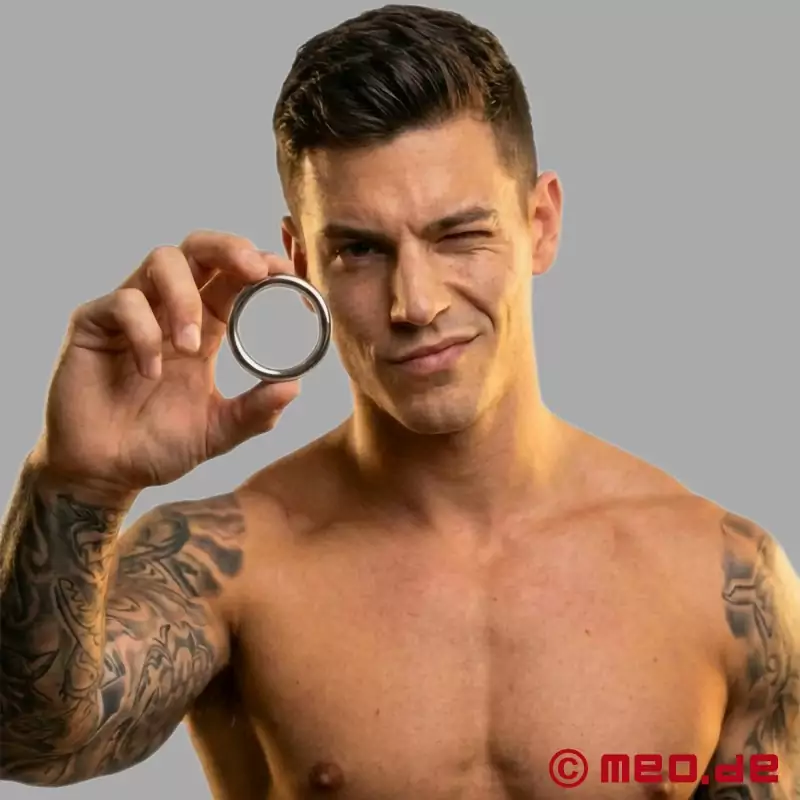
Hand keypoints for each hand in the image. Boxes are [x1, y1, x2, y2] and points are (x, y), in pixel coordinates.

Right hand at [35, 231, 299, 498]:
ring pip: (161, 261)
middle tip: (253, 270)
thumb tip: (294, 387)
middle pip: (199, 249)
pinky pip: (122, 302)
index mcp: (206, 327)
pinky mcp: (93, 323)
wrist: (107, 472)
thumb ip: (255, 412)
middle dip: (228, 248)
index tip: (285, 271)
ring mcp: (132, 313)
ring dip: (185, 298)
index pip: (233, 277)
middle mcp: (170, 310)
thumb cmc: (160, 445)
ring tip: (191, 346)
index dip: (259, 264)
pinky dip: (144, 332)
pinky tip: (150, 370)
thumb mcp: (218, 431)